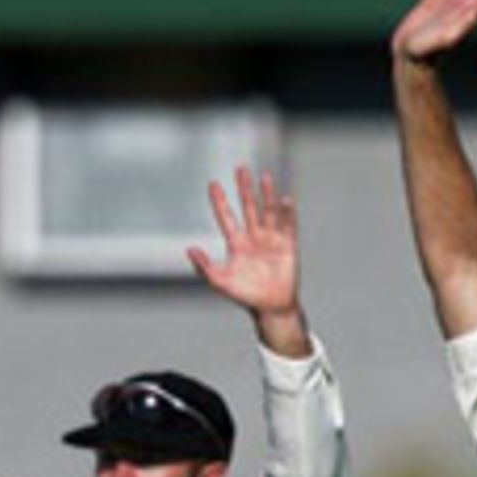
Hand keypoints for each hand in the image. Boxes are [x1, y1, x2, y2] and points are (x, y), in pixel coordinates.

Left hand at [188, 167, 299, 318]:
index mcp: (236, 243)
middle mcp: (253, 237)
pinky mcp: (287, 245)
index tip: (213, 184)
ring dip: (266, 195)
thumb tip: (189, 249)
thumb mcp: (220, 281)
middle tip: (241, 168)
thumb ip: (204, 266)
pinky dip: (287, 213)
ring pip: (268, 211)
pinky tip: (285, 200)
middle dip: (244, 188)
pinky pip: (287, 226)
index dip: (219, 201)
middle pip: (248, 207)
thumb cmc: (245, 296)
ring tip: (264, 177)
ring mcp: (271, 239)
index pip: (226, 216)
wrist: (270, 307)